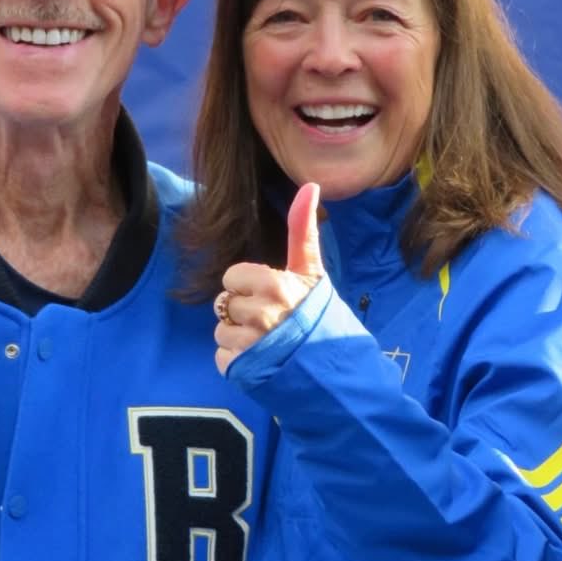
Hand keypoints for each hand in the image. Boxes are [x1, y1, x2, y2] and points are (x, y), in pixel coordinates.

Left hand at [214, 182, 324, 374]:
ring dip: (239, 339)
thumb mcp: (313, 273)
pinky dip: (237, 362)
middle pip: (225, 304)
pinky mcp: (243, 371)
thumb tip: (310, 185)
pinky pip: (221, 358)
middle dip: (244, 312)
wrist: (341, 375)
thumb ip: (303, 230)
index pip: (232, 276)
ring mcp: (251, 345)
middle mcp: (261, 313)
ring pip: (221, 331)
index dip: (249, 286)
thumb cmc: (323, 319)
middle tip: (274, 323)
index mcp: (275, 285)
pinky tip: (262, 362)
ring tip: (268, 344)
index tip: (271, 296)